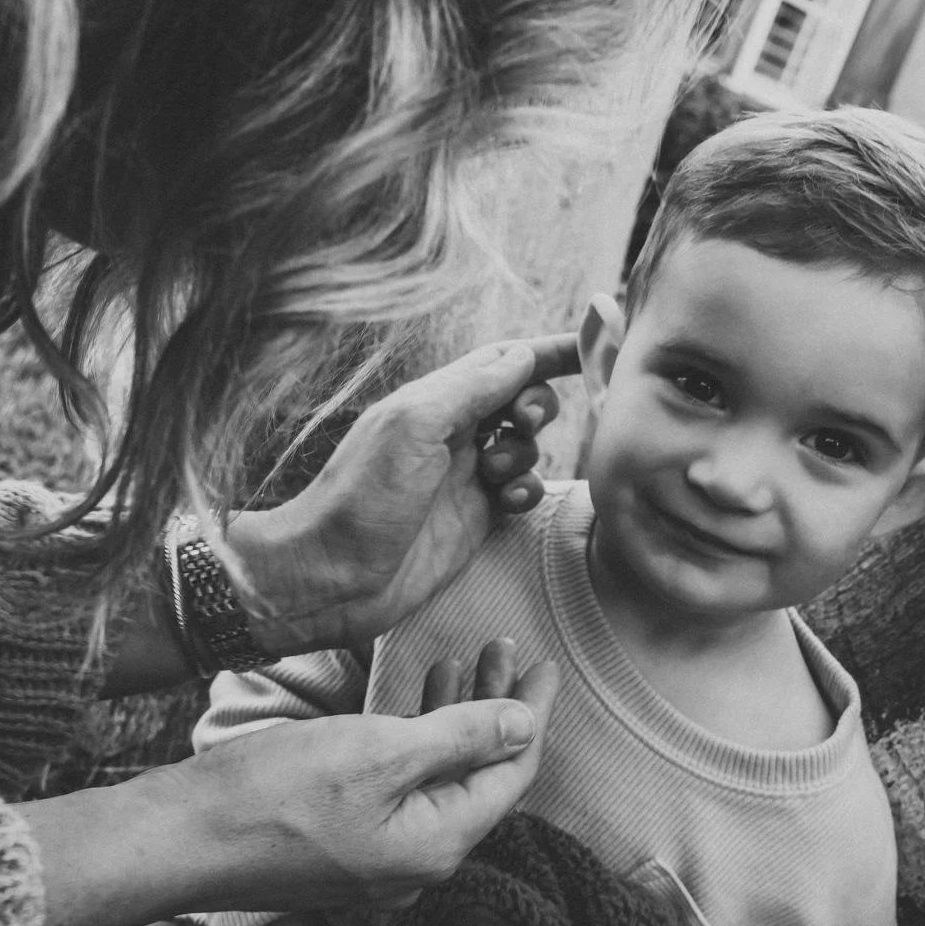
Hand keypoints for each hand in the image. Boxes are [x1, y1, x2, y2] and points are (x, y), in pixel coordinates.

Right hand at [28, 653, 557, 925]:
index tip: (545, 664)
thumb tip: (524, 724)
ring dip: (456, 718)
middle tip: (509, 651)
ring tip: (465, 658)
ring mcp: (380, 856)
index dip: (533, 714)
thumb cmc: (276, 793)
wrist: (185, 837)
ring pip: (439, 778)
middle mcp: (418, 861)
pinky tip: (414, 701)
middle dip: (497, 709)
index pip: (511, 775)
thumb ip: (461, 736)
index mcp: (439, 844)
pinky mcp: (345, 843)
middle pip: (479, 775)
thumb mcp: (380, 751)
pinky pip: (401, 788)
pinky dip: (416, 740)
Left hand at [223, 336, 576, 655]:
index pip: (502, 362)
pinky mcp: (474, 520)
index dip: (547, 353)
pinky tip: (507, 505)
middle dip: (537, 406)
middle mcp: (451, 434)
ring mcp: (464, 478)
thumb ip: (471, 388)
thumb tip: (521, 355)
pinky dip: (525, 493)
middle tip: (524, 423)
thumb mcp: (413, 426)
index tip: (592, 348)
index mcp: (433, 401)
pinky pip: (520, 494)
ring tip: (496, 475)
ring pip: (525, 448)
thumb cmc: (359, 498)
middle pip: (520, 401)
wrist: (332, 577)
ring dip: (526, 454)